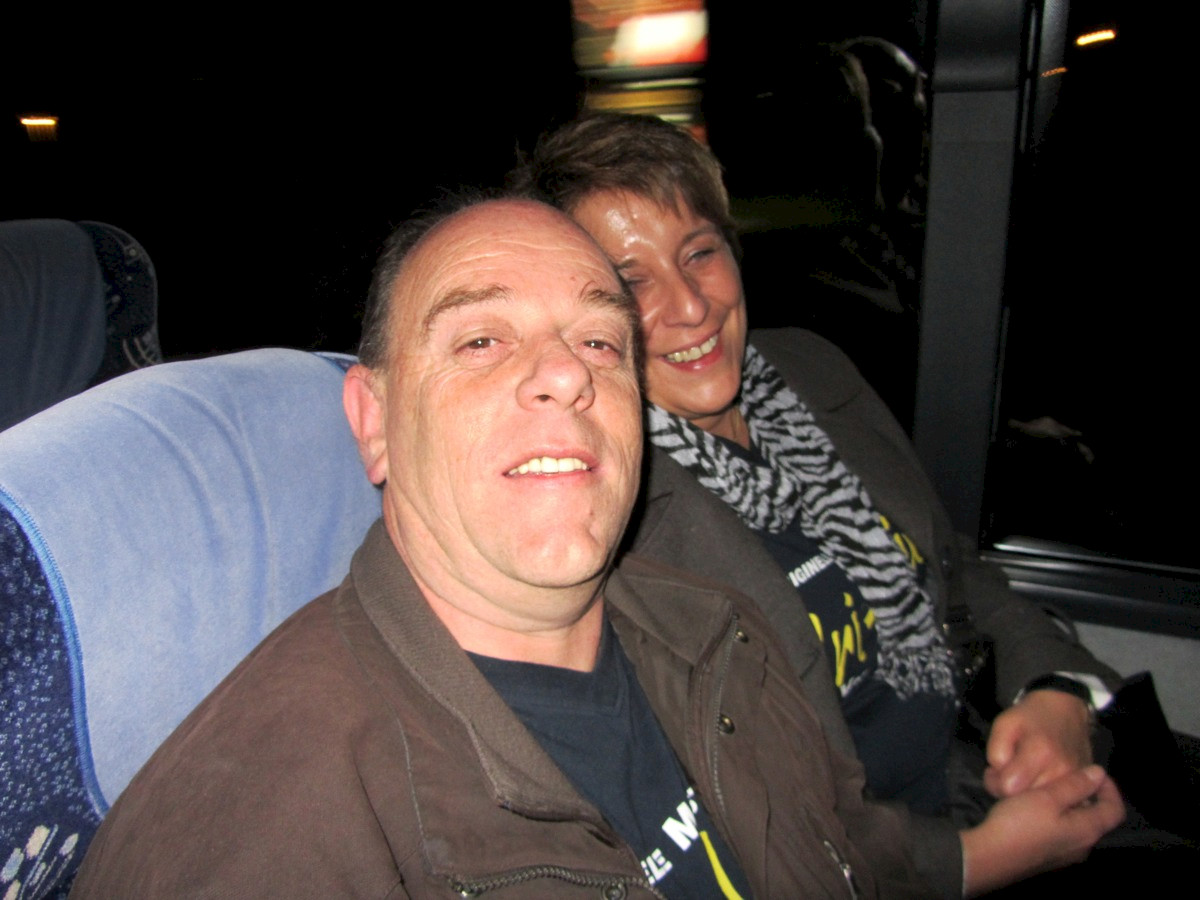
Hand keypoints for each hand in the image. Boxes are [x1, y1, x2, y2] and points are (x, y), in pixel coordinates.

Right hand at [961, 765, 1123, 896]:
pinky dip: (1057, 819)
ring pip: (1077, 827)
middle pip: (1097, 819)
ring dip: (1069, 808)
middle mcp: (1082, 847)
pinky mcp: (1048, 860)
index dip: (1110, 788)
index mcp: (1088, 830)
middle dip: (1087, 797)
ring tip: (1047, 791)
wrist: (989, 857)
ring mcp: (1065, 857)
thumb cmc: (1020, 823)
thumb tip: (1098, 773)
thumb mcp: (1047, 797)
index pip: (1115, 810)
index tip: (1094, 772)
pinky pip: (1062, 835)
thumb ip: (1075, 785)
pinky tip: (1034, 811)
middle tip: (1067, 777)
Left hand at [984, 689, 1091, 797]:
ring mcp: (1074, 782)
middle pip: (1025, 800)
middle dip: (1011, 790)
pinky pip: (1059, 803)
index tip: (996, 771)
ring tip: (1025, 776)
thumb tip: (1000, 776)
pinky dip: (1045, 797)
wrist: (1066, 710)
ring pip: (1041, 805)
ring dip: (1028, 794)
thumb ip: (996, 752)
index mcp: (1039, 753)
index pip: (1009, 788)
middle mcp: (1060, 772)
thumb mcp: (1004, 724)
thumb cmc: (1030, 716)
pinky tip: (1040, 782)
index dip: (995, 782)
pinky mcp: (1084, 786)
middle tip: (1010, 772)